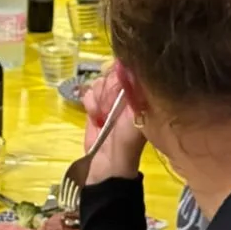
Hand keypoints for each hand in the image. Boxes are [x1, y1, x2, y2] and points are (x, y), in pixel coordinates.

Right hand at [83, 66, 144, 182]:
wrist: (107, 161)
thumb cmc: (127, 142)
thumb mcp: (135, 118)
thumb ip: (135, 95)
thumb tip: (130, 71)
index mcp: (142, 93)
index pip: (131, 68)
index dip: (121, 73)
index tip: (119, 87)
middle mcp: (127, 92)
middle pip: (112, 72)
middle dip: (108, 89)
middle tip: (110, 107)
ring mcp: (110, 97)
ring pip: (99, 82)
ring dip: (98, 98)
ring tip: (103, 115)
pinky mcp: (95, 104)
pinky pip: (88, 92)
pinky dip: (90, 104)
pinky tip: (95, 117)